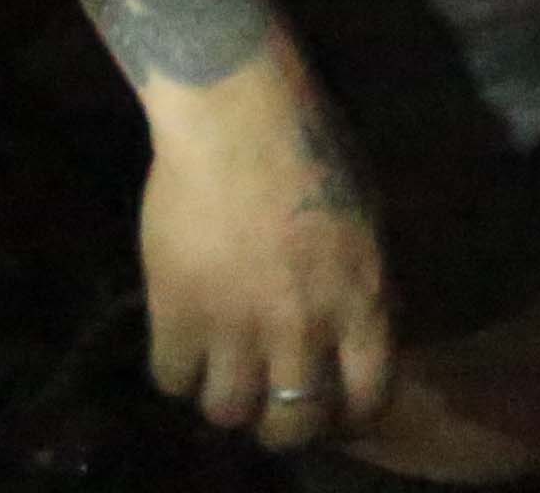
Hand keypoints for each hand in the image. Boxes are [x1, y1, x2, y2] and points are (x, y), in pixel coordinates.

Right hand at [140, 60, 387, 451]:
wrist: (239, 115)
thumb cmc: (315, 148)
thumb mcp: (367, 220)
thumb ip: (362, 284)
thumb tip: (357, 333)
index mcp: (362, 299)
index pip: (367, 396)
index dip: (349, 414)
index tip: (332, 407)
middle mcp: (303, 325)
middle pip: (292, 424)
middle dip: (283, 425)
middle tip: (270, 404)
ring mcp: (237, 323)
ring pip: (227, 412)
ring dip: (227, 399)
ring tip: (224, 374)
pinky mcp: (177, 310)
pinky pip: (172, 378)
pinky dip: (178, 371)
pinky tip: (185, 345)